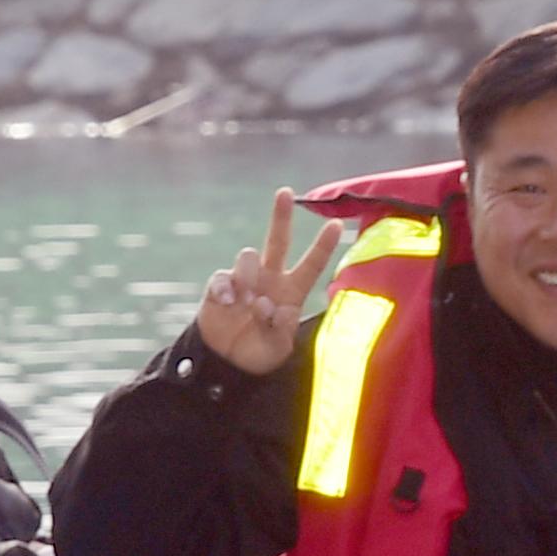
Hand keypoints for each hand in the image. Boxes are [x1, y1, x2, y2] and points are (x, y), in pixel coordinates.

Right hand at [195, 188, 346, 376]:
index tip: (336, 224)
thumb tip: (270, 305)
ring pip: (248, 256)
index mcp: (292, 292)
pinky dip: (226, 288)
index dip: (323, 245)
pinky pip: (223, 277)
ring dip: (249, 276)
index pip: (311, 265)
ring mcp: (244, 281)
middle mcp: (270, 280)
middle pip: (277, 241)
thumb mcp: (277, 349)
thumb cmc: (260, 354)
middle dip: (281, 216)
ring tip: (247, 304)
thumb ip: (278, 329)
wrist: (227, 363)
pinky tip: (228, 303)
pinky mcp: (220, 287)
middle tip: (284, 192)